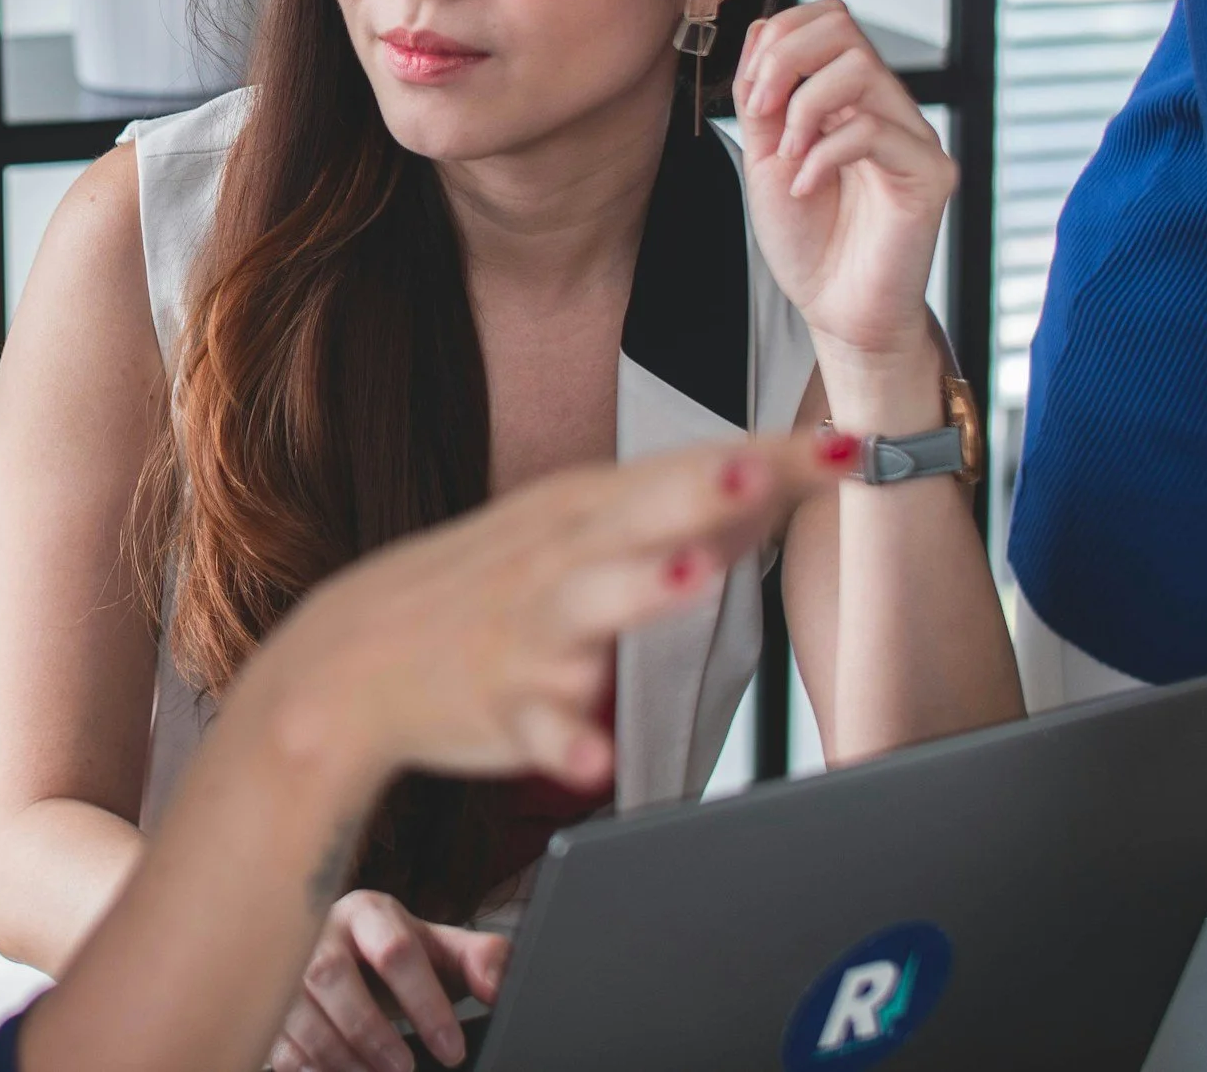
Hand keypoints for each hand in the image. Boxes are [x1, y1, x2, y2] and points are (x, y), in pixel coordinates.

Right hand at [254, 430, 849, 796]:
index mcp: (583, 509)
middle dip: (699, 489)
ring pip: (587, 606)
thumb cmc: (481, 589)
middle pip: (638, 514)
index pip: (690, 470)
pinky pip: (536, 727)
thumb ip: (674, 514)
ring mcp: (527, 629)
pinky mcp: (498, 704)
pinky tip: (591, 759)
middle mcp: (557, 556)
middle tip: (762, 468)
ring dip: (639, 588)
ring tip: (690, 575)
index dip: (773, 459)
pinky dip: (562, 743)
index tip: (852, 446)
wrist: (354, 658)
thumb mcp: (570, 531)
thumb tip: (777, 484)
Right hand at [267, 892, 507, 1071]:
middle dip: (371, 1030)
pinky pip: (275, 1036)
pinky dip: (305, 1064)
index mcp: (368, 913)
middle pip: (331, 975)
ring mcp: (287, 965)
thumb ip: (481, 960)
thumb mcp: (443, 949)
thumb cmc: (399, 954)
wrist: (349, 953)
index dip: (425, 1003)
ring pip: (297, 1009)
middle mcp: (320, 931)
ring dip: (339, 1054)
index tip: (450, 1049)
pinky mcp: (269, 1002)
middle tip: (406, 1069)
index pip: (395, 950)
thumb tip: (499, 986)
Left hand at [731, 0, 955, 366]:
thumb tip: (763, 35)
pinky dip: (823, 154)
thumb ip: (763, 98)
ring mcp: (912, 135)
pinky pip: (875, 130)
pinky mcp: (930, 173)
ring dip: (804, 107)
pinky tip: (805, 188)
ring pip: (861, 68)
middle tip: (761, 113)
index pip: (825, 18)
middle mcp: (886, 105)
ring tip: (787, 157)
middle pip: (843, 24)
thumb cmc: (807, 238)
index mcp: (847, 96)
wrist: (836, 308)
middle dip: (784, 59)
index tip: (750, 96)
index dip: (778, 38)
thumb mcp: (765, 157)